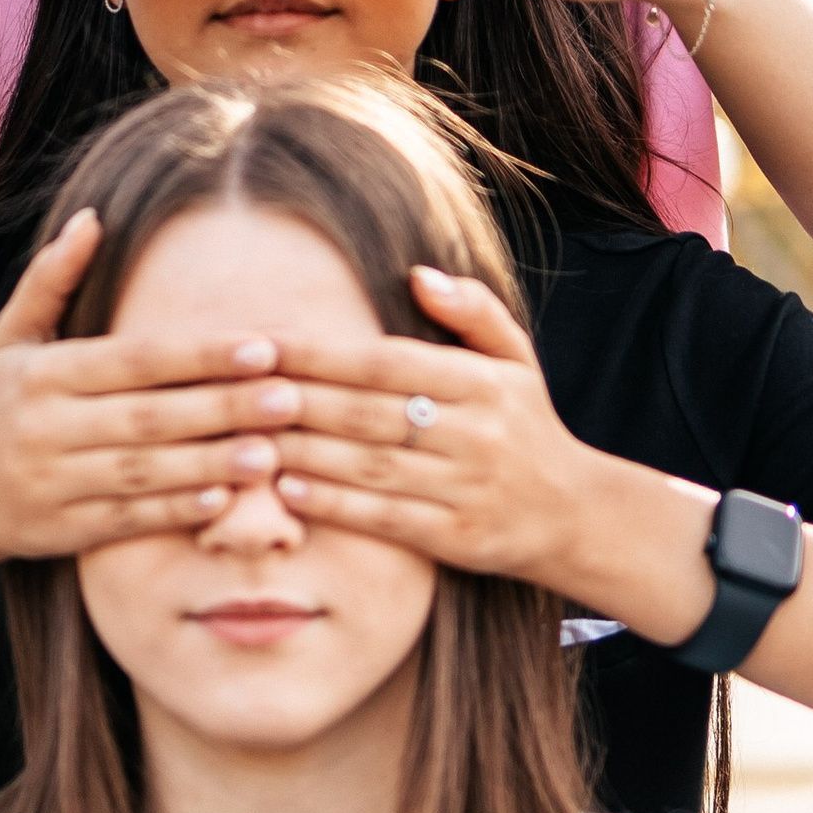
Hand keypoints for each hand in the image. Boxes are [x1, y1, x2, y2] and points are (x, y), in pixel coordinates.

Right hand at [0, 211, 309, 576]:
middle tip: (290, 397)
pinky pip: (127, 520)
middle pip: (149, 416)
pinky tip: (225, 500)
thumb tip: (93, 216)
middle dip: (222, 407)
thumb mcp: (12, 339)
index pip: (133, 360)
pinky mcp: (64, 530)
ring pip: (144, 471)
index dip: (198, 355)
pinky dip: (175, 511)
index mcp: (44, 374)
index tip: (261, 347)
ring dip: (211, 463)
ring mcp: (55, 482)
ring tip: (273, 452)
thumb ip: (52, 279)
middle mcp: (48, 427)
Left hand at [259, 264, 597, 587]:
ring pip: (370, 466)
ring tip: (247, 438)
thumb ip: (473, 311)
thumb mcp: (515, 360)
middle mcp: (478, 433)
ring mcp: (468, 488)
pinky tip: (287, 490)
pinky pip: (385, 518)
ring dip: (303, 452)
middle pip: (369, 413)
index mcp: (484, 383)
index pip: (387, 362)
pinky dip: (334, 504)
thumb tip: (417, 275)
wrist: (574, 513)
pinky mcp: (458, 538)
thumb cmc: (525, 426)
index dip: (322, 354)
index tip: (266, 344)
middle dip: (298, 401)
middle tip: (238, 391)